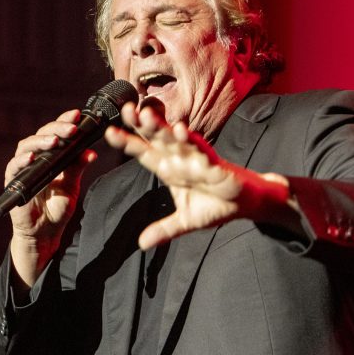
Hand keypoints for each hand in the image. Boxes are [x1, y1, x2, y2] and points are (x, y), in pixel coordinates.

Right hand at [5, 109, 95, 283]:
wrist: (45, 233)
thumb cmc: (56, 208)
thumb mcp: (72, 186)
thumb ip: (77, 168)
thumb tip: (91, 152)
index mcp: (50, 155)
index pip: (56, 132)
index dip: (64, 121)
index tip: (78, 115)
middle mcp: (35, 158)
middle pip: (42, 134)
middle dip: (57, 128)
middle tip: (72, 127)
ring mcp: (22, 168)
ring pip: (26, 146)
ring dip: (41, 141)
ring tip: (55, 140)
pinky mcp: (12, 181)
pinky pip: (14, 167)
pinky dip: (22, 160)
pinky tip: (32, 157)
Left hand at [105, 102, 294, 249]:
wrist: (245, 205)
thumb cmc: (216, 206)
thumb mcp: (186, 221)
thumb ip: (164, 229)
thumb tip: (142, 244)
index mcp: (168, 169)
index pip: (143, 152)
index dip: (126, 142)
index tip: (109, 132)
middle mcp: (179, 159)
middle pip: (155, 138)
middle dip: (140, 125)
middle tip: (126, 110)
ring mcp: (195, 158)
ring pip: (174, 138)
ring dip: (161, 126)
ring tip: (146, 114)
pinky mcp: (212, 161)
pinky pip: (200, 148)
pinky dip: (190, 140)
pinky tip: (180, 130)